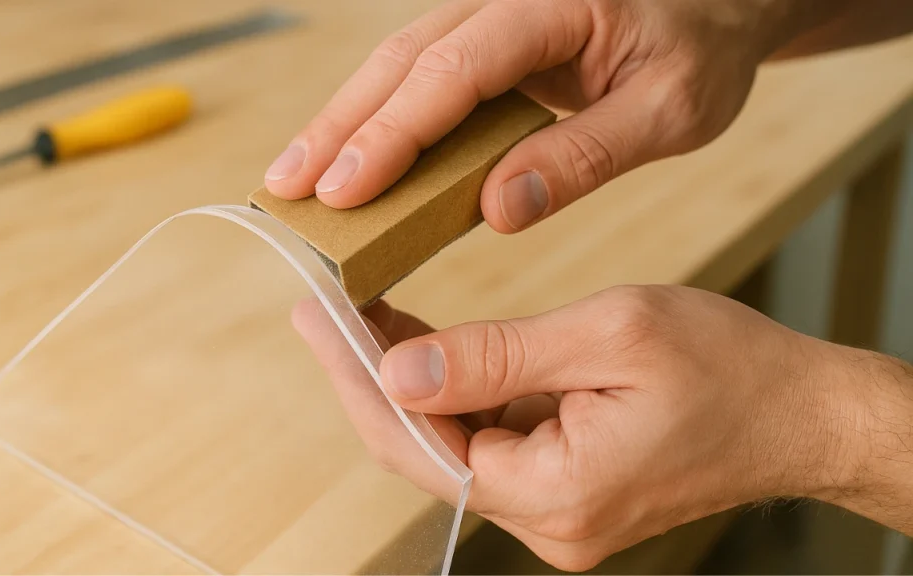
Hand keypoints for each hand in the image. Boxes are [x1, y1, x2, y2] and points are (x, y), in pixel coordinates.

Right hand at [265, 0, 836, 232]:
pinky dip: (376, 116)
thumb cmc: (699, 52)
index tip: (346, 189)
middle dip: (340, 127)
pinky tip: (345, 155)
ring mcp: (490, 12)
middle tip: (289, 191)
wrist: (715, 5)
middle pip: (404, 59)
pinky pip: (418, 72)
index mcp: (556, 7)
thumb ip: (585, 156)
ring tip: (294, 180)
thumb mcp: (670, 111)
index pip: (456, 69)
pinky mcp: (485, 36)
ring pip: (398, 63)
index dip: (394, 132)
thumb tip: (497, 210)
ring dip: (343, 122)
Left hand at [294, 285, 864, 570]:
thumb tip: (398, 374)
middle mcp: (549, 521)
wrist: (801, 412)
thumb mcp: (609, 336)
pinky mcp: (565, 490)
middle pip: (425, 452)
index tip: (314, 316)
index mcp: (558, 492)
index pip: (420, 445)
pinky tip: (427, 345)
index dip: (358, 379)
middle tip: (324, 310)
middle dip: (370, 378)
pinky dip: (455, 393)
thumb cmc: (728, 367)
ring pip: (451, 446)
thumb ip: (498, 358)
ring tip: (363, 316)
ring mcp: (556, 511)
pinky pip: (488, 443)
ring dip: (409, 383)